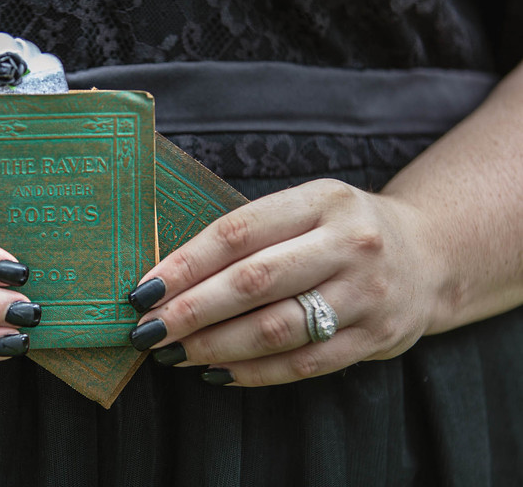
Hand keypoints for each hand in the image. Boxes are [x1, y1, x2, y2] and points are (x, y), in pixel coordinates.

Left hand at [127, 179, 443, 385]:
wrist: (428, 254)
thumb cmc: (340, 229)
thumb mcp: (305, 208)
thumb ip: (249, 234)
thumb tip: (169, 276)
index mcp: (321, 200)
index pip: (238, 232)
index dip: (185, 264)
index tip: (143, 289)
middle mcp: (348, 244)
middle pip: (253, 283)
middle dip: (191, 310)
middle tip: (147, 329)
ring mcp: (366, 294)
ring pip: (276, 328)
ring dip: (215, 346)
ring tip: (173, 354)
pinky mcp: (376, 337)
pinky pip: (304, 363)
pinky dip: (254, 372)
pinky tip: (216, 371)